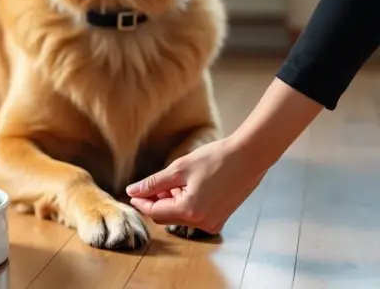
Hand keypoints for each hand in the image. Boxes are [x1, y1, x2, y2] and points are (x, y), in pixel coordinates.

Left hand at [125, 137, 265, 233]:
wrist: (249, 157)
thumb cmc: (214, 159)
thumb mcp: (179, 168)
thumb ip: (153, 183)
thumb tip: (132, 191)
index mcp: (190, 211)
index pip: (155, 212)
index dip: (141, 202)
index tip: (131, 191)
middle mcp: (202, 223)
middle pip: (166, 216)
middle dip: (156, 201)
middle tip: (152, 183)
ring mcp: (213, 223)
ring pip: (180, 215)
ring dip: (171, 200)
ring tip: (175, 179)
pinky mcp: (220, 219)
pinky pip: (194, 215)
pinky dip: (185, 203)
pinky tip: (188, 185)